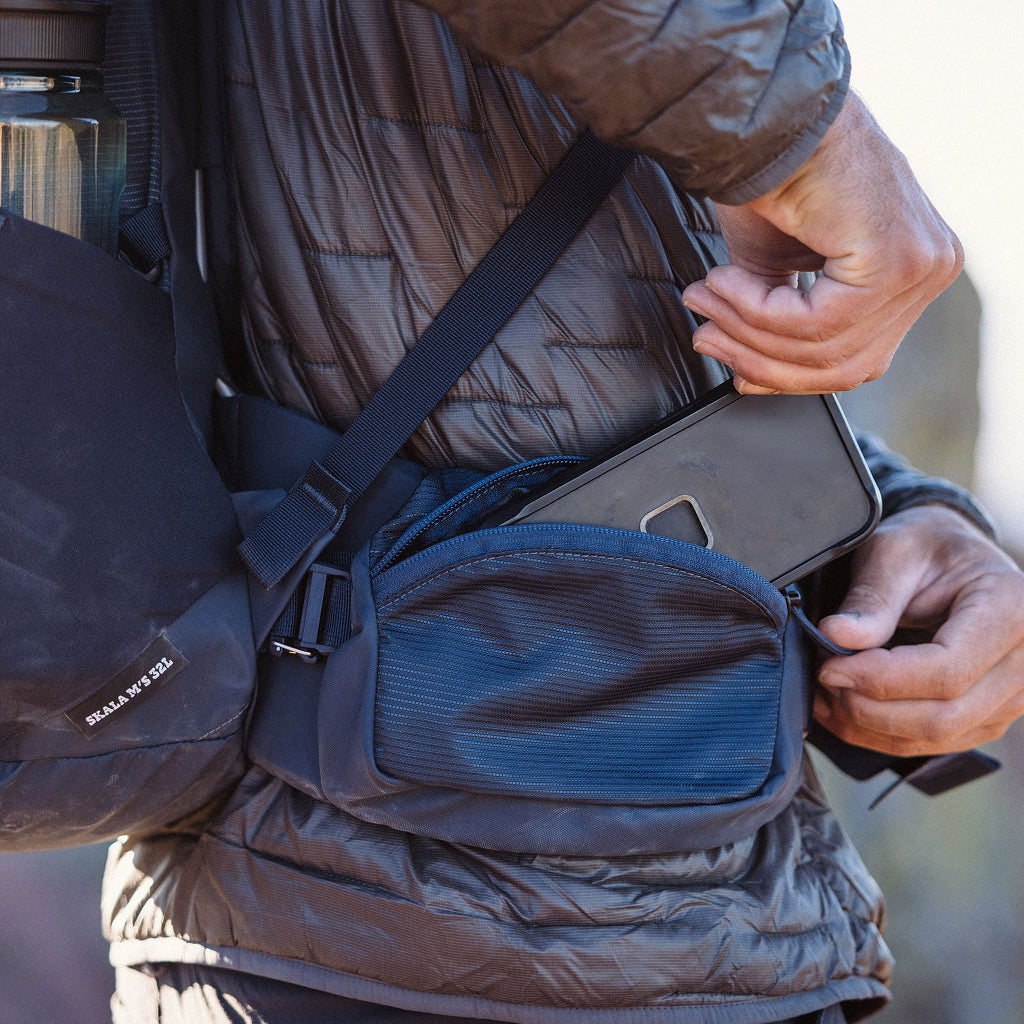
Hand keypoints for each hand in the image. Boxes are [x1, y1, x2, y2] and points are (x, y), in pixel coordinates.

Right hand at [681, 92, 963, 394]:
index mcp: (910, 272)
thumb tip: (749, 374)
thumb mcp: (777, 273)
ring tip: (707, 296)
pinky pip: (816, 322)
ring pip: (823, 348)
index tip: (733, 368)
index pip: (854, 359)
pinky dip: (757, 310)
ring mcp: (922, 265)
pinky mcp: (896, 260)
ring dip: (747, 328)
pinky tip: (726, 282)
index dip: (784, 377)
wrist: (768, 120)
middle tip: (705, 334)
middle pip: (841, 365)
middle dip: (758, 357)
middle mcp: (929, 269)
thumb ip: (781, 325)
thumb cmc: (775, 176)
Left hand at [813, 505, 1023, 756]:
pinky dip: (881, 733)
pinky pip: (935, 742)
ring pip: (937, 737)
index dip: (880, 679)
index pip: (947, 671)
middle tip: (821, 681)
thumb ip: (871, 598)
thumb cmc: (928, 547)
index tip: (829, 668)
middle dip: (868, 709)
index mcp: (1010, 611)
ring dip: (869, 727)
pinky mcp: (989, 715)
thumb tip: (836, 636)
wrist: (955, 558)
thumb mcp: (894, 552)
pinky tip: (844, 710)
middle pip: (943, 716)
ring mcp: (1012, 696)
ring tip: (824, 697)